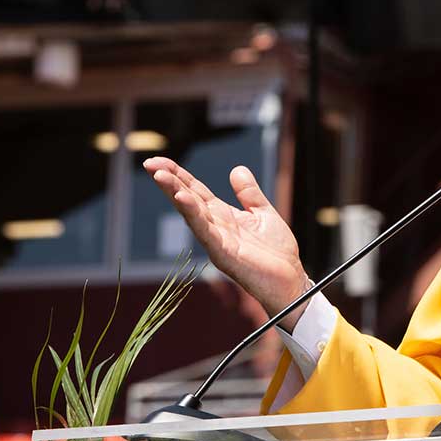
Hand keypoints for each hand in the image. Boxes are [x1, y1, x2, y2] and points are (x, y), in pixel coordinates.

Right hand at [143, 157, 310, 330]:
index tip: (159, 160)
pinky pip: (206, 231)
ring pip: (191, 213)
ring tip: (160, 175)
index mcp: (222, 216)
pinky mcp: (224, 254)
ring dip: (175, 193)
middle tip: (150, 163)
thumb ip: (249, 194)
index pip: (196, 191)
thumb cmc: (277, 252)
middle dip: (169, 181)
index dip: (178, 175)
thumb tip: (237, 169)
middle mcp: (214, 227)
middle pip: (188, 199)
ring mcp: (216, 241)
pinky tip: (183, 198)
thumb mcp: (264, 213)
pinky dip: (193, 215)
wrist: (290, 280)